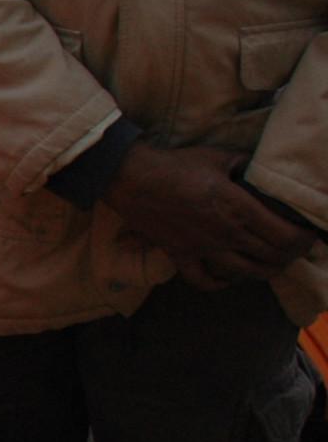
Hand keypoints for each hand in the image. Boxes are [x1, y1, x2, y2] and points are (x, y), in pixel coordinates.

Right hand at [102, 143, 317, 289]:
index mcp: (239, 209)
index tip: (309, 236)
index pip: (284, 236)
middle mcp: (225, 234)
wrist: (132, 178)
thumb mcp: (219, 157)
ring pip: (244, 273)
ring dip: (264, 272)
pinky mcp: (181, 255)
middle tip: (295, 249)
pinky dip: (219, 284)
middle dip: (290, 256)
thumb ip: (245, 165)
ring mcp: (202, 248)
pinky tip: (228, 278)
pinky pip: (203, 280)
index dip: (303, 240)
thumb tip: (260, 172)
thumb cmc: (176, 165)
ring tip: (271, 265)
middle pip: (270, 257)